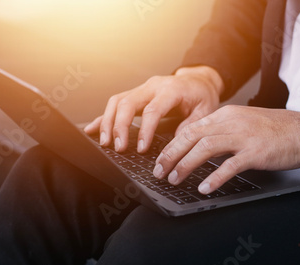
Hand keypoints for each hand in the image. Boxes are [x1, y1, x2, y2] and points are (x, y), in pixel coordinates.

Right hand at [84, 66, 223, 152]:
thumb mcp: (205, 111)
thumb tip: (175, 145)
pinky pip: (116, 103)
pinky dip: (104, 117)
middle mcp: (153, 86)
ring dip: (108, 122)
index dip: (145, 130)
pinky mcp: (136, 94)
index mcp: (172, 89)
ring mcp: (143, 88)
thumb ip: (190, 127)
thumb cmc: (202, 96)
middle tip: (119, 147)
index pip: (153, 110)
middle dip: (119, 126)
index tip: (141, 148)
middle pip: (128, 102)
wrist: (199, 80)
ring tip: (105, 142)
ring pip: (118, 101)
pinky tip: (93, 128)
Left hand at [152, 105, 299, 193]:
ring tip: (174, 180)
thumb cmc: (275, 130)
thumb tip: (198, 148)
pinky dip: (214, 178)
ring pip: (204, 149)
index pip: (190, 129)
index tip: (160, 160)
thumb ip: (221, 133)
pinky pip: (229, 166)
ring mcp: (243, 136)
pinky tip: (204, 188)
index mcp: (225, 115)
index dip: (171, 145)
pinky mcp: (256, 152)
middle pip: (191, 137)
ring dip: (185, 165)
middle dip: (170, 155)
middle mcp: (231, 123)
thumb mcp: (243, 124)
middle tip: (159, 172)